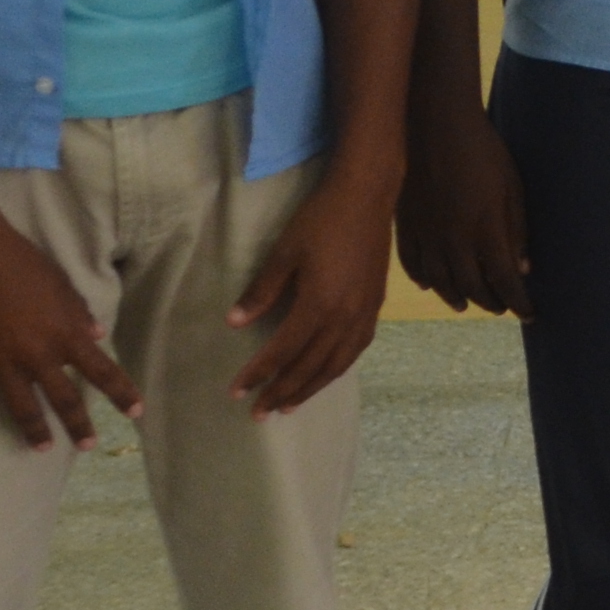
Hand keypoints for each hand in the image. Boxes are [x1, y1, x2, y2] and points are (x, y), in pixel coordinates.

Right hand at [0, 204, 141, 449]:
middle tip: (87, 446)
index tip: (136, 413)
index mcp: (65, 333)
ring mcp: (0, 363)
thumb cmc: (18, 259)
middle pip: (64, 400)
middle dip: (78, 426)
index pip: (102, 371)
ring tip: (41, 448)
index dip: (121, 394)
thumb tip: (98, 336)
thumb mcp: (59, 282)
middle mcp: (37, 355)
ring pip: (23, 409)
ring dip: (34, 432)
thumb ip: (78, 312)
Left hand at [234, 171, 397, 419]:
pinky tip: (325, 375)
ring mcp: (364, 316)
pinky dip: (336, 370)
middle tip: (259, 412)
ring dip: (309, 389)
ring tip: (288, 406)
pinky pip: (354, 352)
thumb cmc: (320, 219)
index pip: (283, 351)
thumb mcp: (285, 252)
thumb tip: (234, 323)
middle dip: (281, 391)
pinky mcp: (374, 309)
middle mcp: (344, 319)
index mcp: (319, 305)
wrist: (367, 196)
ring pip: (335, 365)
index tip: (237, 391)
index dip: (259, 373)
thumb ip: (262, 291)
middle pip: (309, 367)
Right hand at [395, 103, 531, 317]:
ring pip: (440, 282)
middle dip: (490, 302)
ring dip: (456, 297)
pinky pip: (411, 263)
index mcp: (485, 232)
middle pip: (473, 288)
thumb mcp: (512, 187)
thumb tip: (522, 269)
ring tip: (466, 304)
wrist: (435, 123)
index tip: (530, 314)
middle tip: (501, 306)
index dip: (519, 302)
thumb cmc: (482, 150)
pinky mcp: (405, 225)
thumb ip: (516, 231)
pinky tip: (428, 285)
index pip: (505, 282)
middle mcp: (454, 242)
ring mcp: (426, 236)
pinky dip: (422, 279)